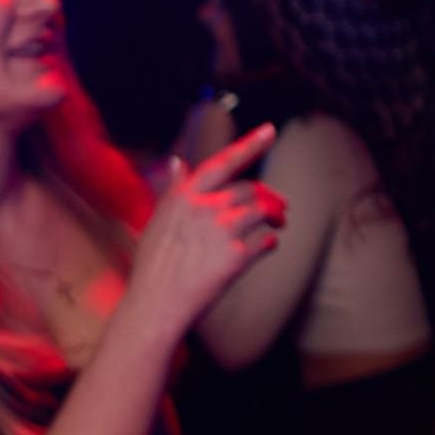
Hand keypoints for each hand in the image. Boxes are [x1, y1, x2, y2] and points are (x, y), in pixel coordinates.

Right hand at [123, 122, 284, 329]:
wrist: (156, 304)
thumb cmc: (154, 264)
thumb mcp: (158, 220)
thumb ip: (174, 190)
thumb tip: (178, 162)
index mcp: (186, 194)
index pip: (223, 161)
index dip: (249, 144)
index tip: (269, 130)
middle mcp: (206, 206)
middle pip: (250, 189)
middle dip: (268, 196)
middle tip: (279, 206)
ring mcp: (223, 230)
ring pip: (264, 210)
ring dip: (277, 216)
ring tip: (280, 222)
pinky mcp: (237, 255)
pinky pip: (266, 241)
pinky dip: (271, 242)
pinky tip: (268, 246)